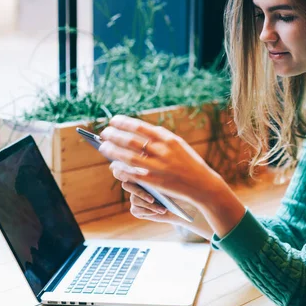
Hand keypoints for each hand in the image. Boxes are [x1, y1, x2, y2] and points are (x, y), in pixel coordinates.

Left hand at [99, 115, 222, 208]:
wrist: (202, 184)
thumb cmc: (188, 163)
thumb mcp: (178, 145)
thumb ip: (160, 138)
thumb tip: (135, 133)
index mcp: (169, 139)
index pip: (140, 127)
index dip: (124, 123)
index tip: (113, 121)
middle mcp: (163, 151)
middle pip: (131, 140)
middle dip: (114, 135)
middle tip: (104, 133)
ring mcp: (158, 166)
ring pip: (128, 156)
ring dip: (113, 150)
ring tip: (103, 147)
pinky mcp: (155, 181)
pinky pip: (132, 173)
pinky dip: (120, 168)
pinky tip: (113, 166)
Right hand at [117, 177, 212, 239]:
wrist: (184, 206)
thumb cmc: (178, 189)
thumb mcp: (169, 180)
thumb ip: (156, 175)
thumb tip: (147, 172)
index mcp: (141, 172)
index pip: (128, 169)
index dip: (126, 171)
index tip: (139, 178)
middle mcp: (136, 184)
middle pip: (127, 185)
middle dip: (140, 192)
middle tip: (153, 199)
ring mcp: (135, 197)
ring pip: (134, 199)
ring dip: (149, 205)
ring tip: (163, 208)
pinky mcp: (136, 209)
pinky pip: (136, 209)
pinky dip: (148, 211)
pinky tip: (160, 211)